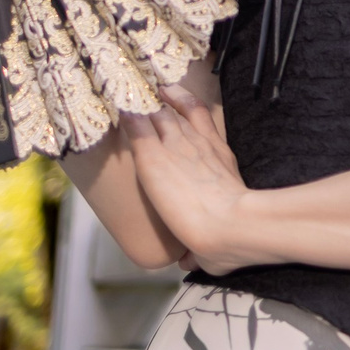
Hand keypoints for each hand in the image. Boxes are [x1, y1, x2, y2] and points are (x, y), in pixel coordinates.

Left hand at [124, 85, 267, 274]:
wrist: (232, 225)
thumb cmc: (234, 236)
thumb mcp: (218, 237)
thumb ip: (200, 247)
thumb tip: (189, 262)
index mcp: (218, 156)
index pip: (200, 118)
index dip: (185, 103)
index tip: (173, 95)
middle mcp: (197, 144)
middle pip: (174, 110)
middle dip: (159, 98)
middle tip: (144, 87)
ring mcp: (175, 147)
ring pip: (155, 113)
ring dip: (141, 101)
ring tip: (126, 88)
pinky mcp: (153, 157)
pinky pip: (136, 127)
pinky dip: (125, 114)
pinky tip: (115, 106)